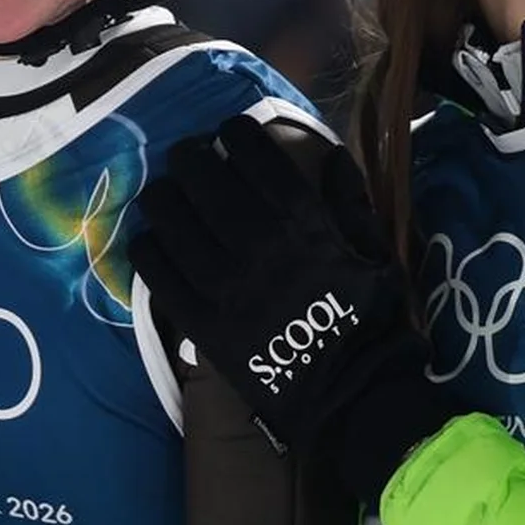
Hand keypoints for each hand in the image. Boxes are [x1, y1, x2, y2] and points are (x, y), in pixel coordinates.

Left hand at [130, 114, 462, 504]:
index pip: (256, 156)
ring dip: (163, 197)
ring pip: (171, 219)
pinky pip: (157, 272)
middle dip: (190, 156)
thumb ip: (350, 201)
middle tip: (189, 156)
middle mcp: (259, 245)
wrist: (352, 392)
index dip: (236, 134)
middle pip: (202, 178)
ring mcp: (224, 284)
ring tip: (166, 195)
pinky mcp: (201, 321)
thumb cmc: (369, 320)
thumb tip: (328, 155)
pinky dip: (148, 249)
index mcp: (305, 224)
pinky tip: (153, 240)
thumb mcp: (376, 252)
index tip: (230, 132)